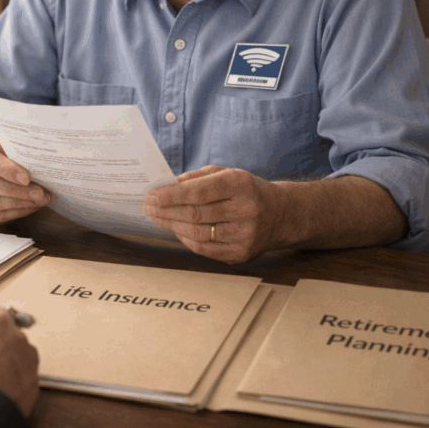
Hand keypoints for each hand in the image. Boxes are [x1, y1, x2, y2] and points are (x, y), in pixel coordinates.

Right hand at [0, 138, 50, 223]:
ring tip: (40, 201)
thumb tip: (40, 166)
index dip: (8, 170)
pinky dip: (16, 212)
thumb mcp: (1, 146)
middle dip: (17, 191)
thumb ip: (15, 154)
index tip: (28, 178)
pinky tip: (31, 207)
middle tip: (40, 193)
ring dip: (19, 204)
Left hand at [143, 165, 286, 262]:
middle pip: (195, 214)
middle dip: (166, 210)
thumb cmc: (246, 191)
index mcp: (241, 185)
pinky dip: (185, 239)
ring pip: (197, 234)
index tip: (152, 195)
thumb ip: (198, 177)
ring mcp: (245, 235)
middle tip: (147, 206)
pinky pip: (204, 249)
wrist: (281, 215)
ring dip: (171, 225)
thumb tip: (169, 185)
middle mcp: (245, 210)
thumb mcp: (228, 173)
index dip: (171, 195)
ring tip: (156, 217)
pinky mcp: (241, 254)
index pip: (199, 192)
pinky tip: (175, 229)